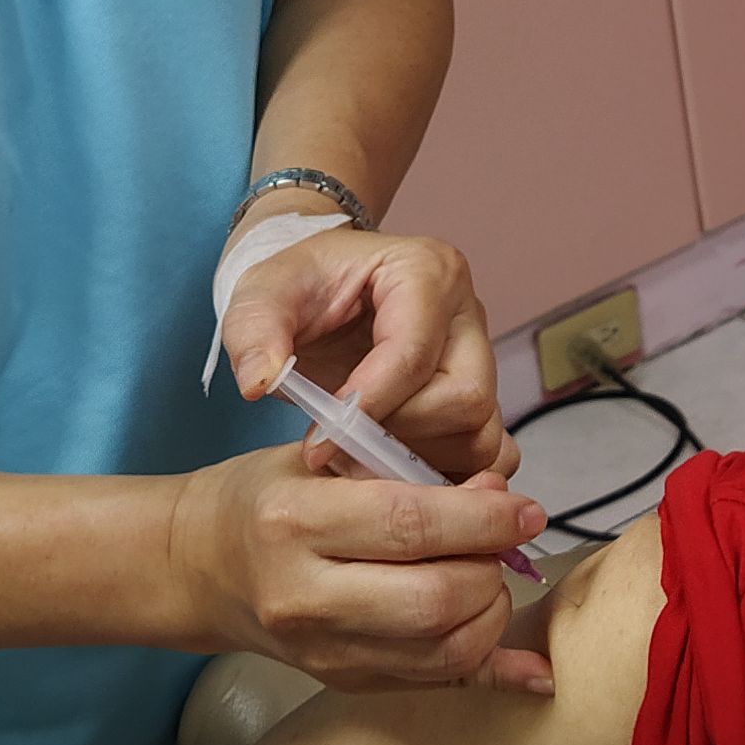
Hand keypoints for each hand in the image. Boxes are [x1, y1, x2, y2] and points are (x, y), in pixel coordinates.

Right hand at [168, 445, 555, 693]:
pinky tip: (521, 655)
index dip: (483, 518)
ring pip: (443, 652)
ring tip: (487, 576)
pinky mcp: (343, 682)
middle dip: (491, 570)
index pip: (410, 524)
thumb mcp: (322, 458)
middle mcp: (303, 596)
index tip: (523, 508)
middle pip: (433, 600)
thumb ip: (410, 472)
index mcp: (293, 521)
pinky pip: (435, 684)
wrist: (201, 566)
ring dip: (492, 614)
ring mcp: (322, 651)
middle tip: (504, 543)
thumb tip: (505, 500)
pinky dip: (488, 664)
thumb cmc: (269, 496)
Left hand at [216, 225, 515, 484]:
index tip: (317, 443)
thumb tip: (261, 382)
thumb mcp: (260, 296)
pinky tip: (392, 469)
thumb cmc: (298, 288)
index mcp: (425, 271)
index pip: (412, 354)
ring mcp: (480, 358)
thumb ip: (254, 333)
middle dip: (398, 436)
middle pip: (465, 398)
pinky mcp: (481, 396)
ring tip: (358, 457)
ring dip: (418, 460)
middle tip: (341, 449)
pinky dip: (446, 473)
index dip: (366, 408)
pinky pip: (490, 452)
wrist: (318, 294)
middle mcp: (467, 314)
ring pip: (481, 432)